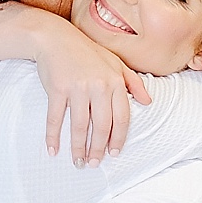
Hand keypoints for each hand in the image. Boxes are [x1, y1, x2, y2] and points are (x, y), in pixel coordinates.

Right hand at [34, 18, 150, 166]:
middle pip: (102, 125)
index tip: (114, 154)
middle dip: (98, 148)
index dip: (118, 138)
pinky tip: (53, 150)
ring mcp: (78, 87)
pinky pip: (56, 118)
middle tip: (93, 164)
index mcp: (115, 81)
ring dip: (78, 147)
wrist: (55, 38)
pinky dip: (53, 136)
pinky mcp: (57, 89)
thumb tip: (149, 101)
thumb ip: (133, 82)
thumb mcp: (115, 62)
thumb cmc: (86, 52)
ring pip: (80, 125)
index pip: (122, 117)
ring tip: (78, 162)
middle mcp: (99, 85)